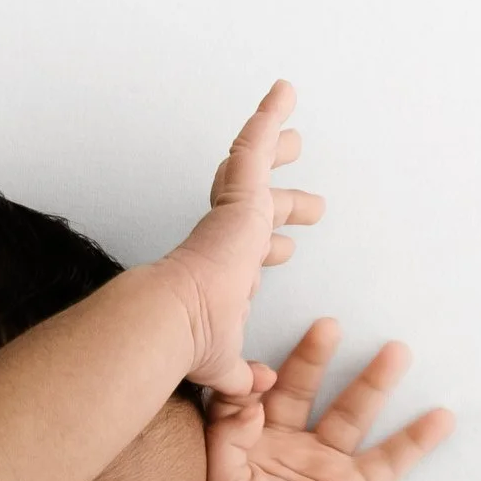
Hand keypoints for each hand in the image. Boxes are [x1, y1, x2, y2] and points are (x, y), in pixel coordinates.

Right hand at [155, 81, 324, 394]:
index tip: (285, 252)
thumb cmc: (191, 344)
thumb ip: (241, 376)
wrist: (174, 321)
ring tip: (294, 131)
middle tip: (307, 197)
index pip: (248, 253)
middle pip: (256, 207)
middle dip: (282, 199)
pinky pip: (255, 145)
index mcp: (222, 274)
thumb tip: (255, 389)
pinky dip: (270, 116)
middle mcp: (225, 240)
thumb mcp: (225, 365)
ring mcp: (231, 215)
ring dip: (273, 146)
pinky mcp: (238, 196)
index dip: (268, 251)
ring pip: (254, 167)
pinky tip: (285, 92)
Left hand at [204, 320, 454, 480]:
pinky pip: (391, 458)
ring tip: (397, 350)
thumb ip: (228, 435)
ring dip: (374, 382)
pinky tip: (442, 415)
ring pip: (353, 412)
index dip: (259, 378)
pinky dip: (417, 439)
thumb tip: (245, 392)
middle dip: (316, 356)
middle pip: (304, 389)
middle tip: (329, 325)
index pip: (255, 395)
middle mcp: (289, 444)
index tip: (266, 371)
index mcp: (252, 442)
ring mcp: (326, 463)